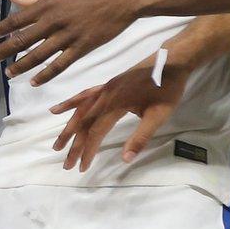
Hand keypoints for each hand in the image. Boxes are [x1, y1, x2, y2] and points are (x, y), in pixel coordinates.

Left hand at [0, 0, 146, 81]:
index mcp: (47, 4)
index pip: (18, 19)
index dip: (2, 29)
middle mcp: (53, 21)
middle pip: (23, 39)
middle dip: (4, 50)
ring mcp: (67, 36)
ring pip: (39, 55)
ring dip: (21, 65)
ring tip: (9, 73)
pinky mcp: (82, 48)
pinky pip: (60, 64)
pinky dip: (46, 74)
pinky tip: (35, 82)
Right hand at [49, 49, 185, 169]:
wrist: (172, 61)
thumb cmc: (168, 88)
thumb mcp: (159, 114)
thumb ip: (141, 136)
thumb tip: (125, 159)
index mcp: (116, 103)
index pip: (96, 130)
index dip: (88, 150)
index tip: (82, 167)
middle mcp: (105, 95)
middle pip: (84, 122)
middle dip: (73, 144)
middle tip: (65, 164)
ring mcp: (104, 89)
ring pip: (80, 111)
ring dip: (68, 128)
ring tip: (57, 144)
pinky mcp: (107, 85)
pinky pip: (84, 95)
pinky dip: (70, 104)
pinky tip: (58, 110)